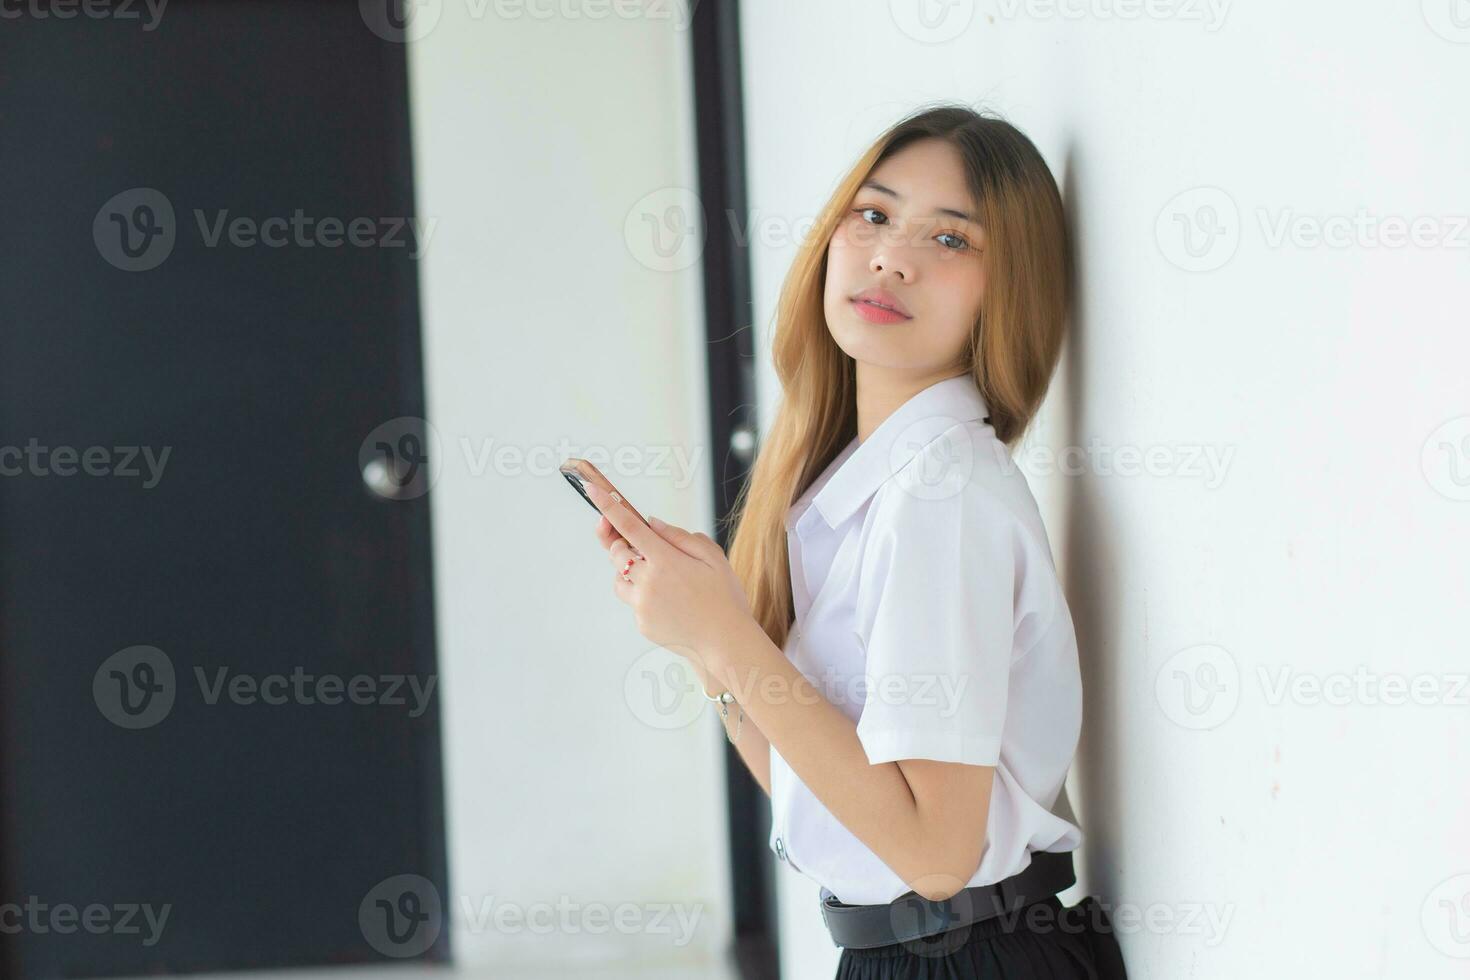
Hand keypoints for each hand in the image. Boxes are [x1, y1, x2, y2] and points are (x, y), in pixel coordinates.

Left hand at [586, 483, 753, 663]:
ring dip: (631, 572)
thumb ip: (680, 536)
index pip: (628, 526)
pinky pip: (633, 602)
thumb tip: (653, 524)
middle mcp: (648, 581)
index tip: (591, 488)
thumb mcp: (712, 557)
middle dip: (623, 545)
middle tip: (644, 547)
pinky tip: (671, 603)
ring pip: (619, 579)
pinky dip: (644, 596)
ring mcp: (642, 605)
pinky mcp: (642, 623)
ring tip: (663, 580)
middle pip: (617, 553)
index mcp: (665, 560)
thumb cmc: (724, 598)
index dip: (607, 505)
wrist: (726, 643)